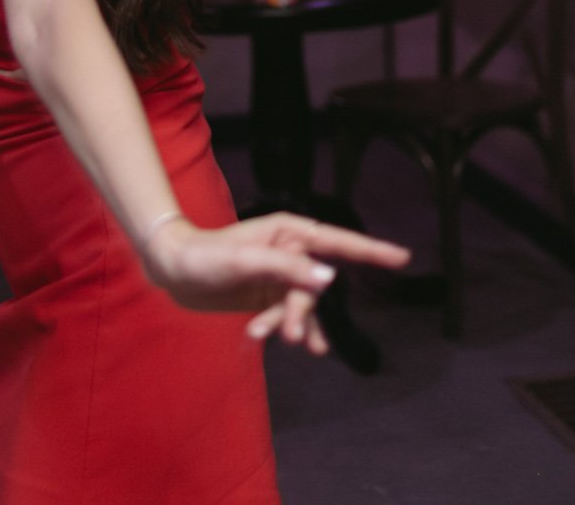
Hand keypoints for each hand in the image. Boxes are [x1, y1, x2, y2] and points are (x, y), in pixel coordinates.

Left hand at [143, 212, 409, 355]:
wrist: (172, 270)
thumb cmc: (204, 255)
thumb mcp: (245, 259)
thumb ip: (287, 268)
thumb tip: (329, 278)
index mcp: (288, 231)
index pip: (338, 241)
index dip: (371, 251)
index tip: (403, 258)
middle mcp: (289, 251)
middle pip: (316, 286)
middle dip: (306, 312)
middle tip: (292, 337)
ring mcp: (280, 275)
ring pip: (304, 306)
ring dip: (297, 325)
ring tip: (290, 343)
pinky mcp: (267, 295)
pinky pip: (287, 316)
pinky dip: (279, 328)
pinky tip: (262, 338)